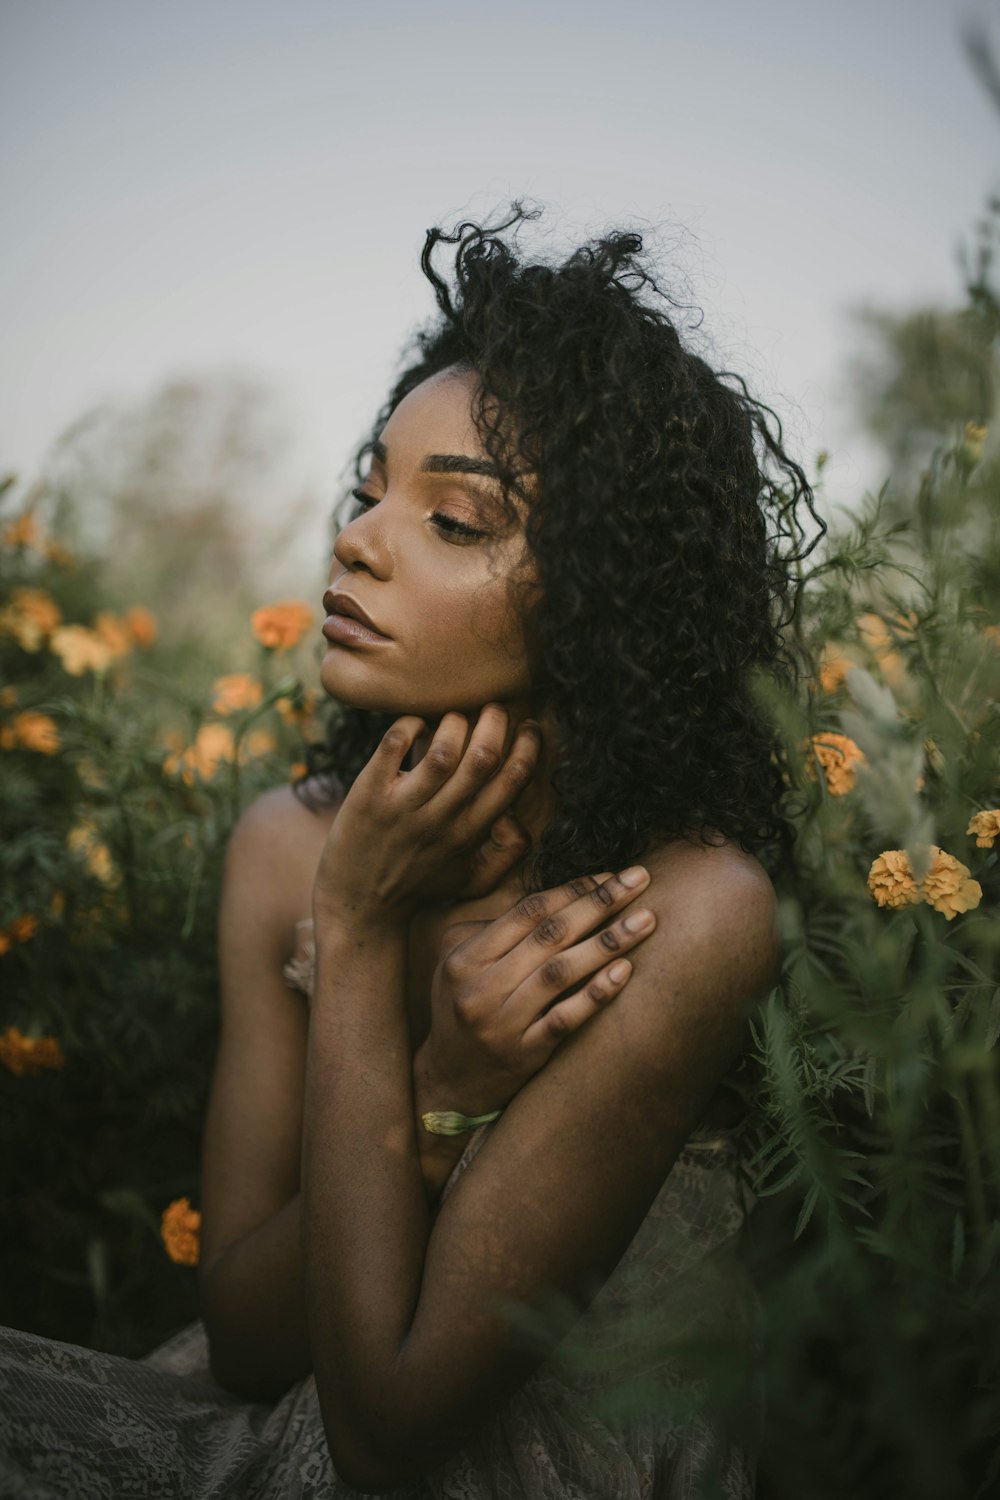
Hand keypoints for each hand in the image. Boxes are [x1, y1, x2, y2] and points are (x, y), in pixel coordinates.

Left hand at [313, 705, 542, 924]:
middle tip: (491, 708)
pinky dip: (408, 724)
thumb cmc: (419, 885)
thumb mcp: (472, 881)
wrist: (359, 906)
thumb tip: (519, 816)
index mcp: (470, 833)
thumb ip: (508, 854)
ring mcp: (403, 807)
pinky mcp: (368, 795)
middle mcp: (440, 819)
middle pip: (482, 757)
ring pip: (440, 750)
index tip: (526, 727)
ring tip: (452, 717)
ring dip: (452, 721)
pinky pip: (392, 745)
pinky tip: (413, 725)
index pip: (512, 780)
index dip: (528, 746)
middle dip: (495, 721)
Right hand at [415, 866, 656, 1116]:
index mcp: (465, 957)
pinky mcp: (524, 1054)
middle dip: (599, 903)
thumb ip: (500, 931)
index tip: (611, 875)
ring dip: (607, 942)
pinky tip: (625, 971)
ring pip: (560, 973)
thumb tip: (561, 897)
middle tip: (640, 879)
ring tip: (646, 920)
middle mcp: (481, 987)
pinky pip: (565, 1018)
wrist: (450, 1080)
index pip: (528, 911)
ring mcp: (502, 1024)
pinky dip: (596, 993)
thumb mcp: (462, 963)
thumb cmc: (465, 1007)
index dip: (573, 889)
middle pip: (549, 935)